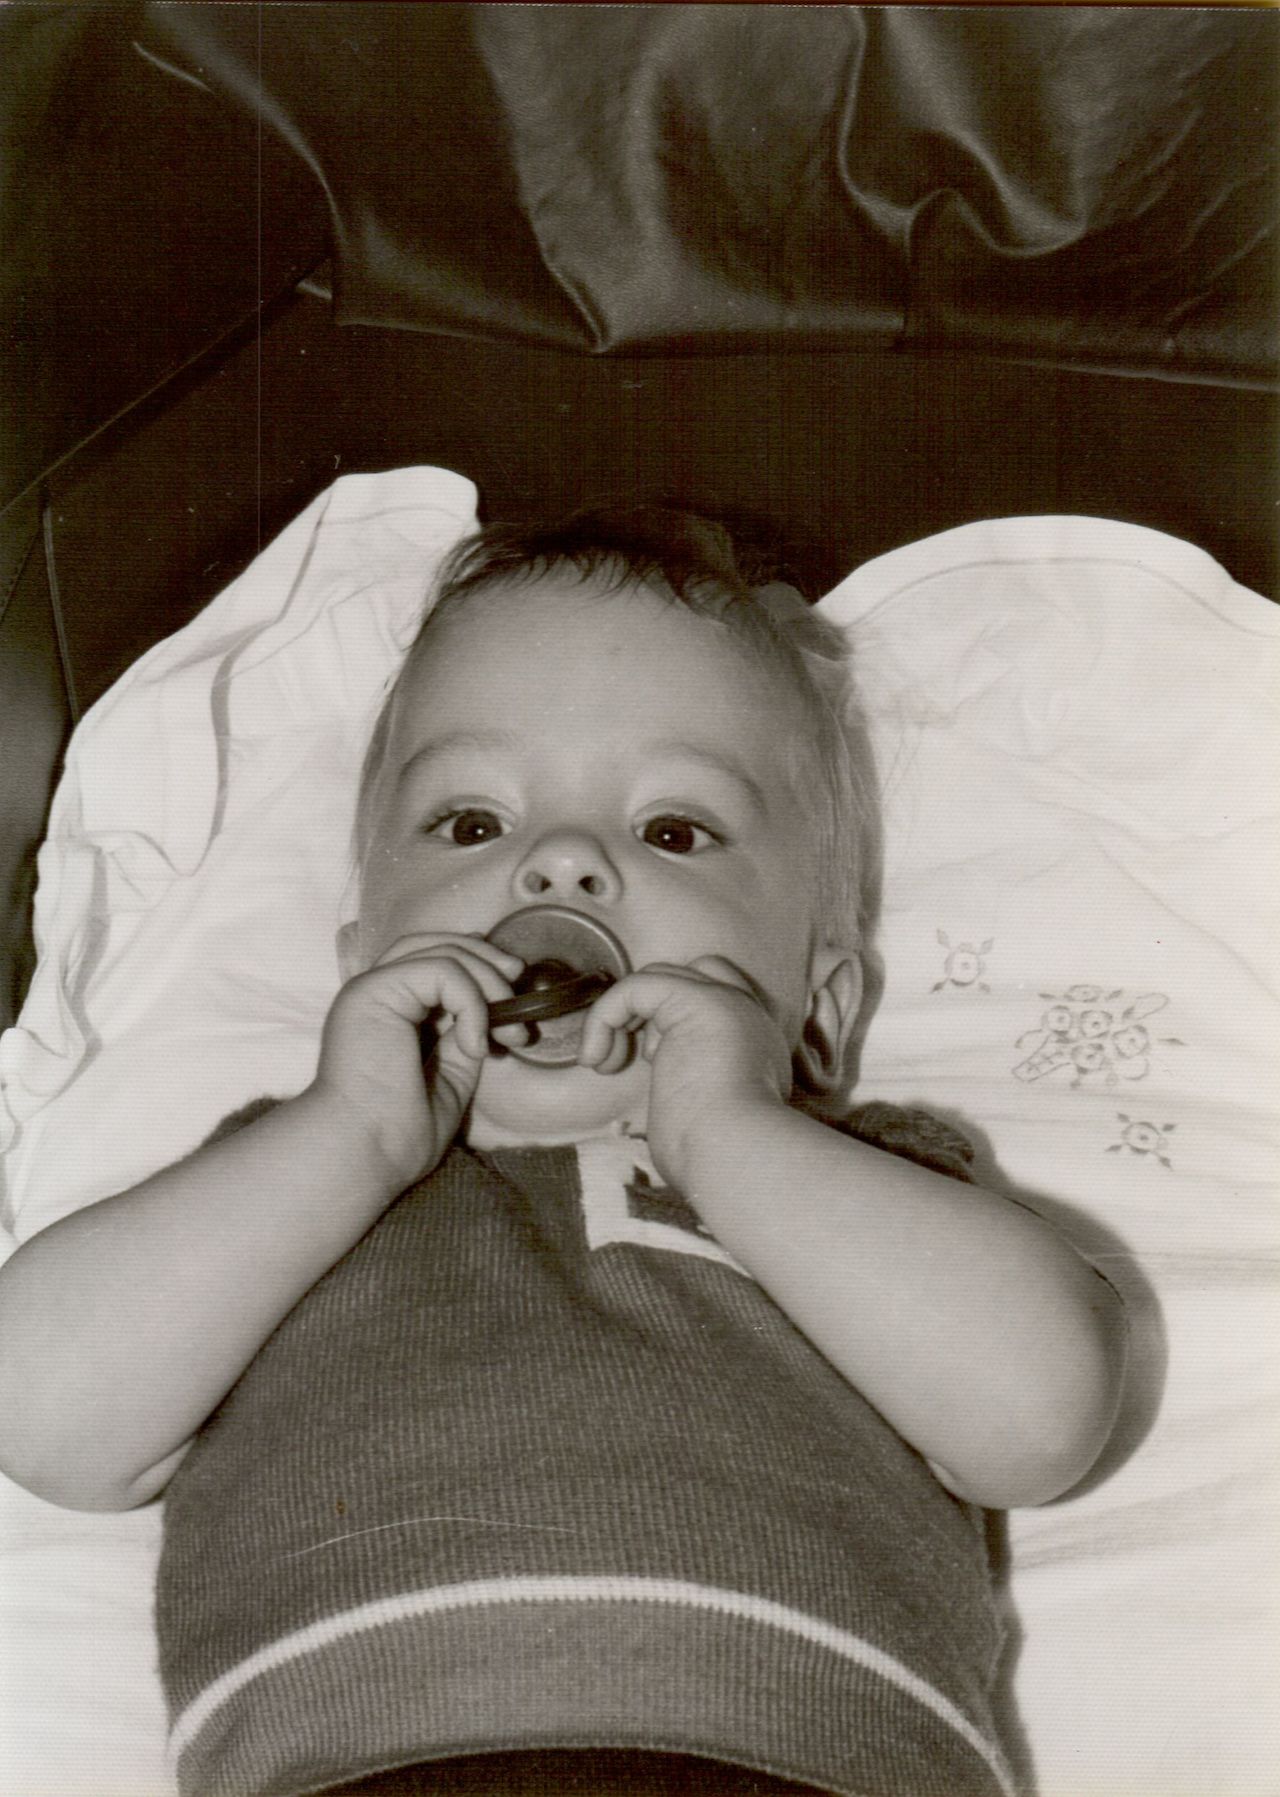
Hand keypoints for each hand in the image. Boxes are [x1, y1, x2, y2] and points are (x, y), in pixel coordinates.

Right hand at [311, 933, 523, 1189]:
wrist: (364, 1155)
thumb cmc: (396, 1132)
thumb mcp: (449, 1075)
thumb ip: (464, 1037)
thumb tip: (497, 1011)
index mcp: (387, 1011)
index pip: (432, 959)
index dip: (477, 965)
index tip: (514, 997)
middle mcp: (375, 992)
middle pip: (435, 943)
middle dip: (486, 959)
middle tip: (520, 990)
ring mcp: (370, 988)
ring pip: (440, 951)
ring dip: (487, 982)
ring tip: (508, 1032)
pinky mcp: (373, 991)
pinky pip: (440, 971)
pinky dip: (471, 1002)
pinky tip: (477, 1044)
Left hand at [577, 956, 792, 1189]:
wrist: (737, 1158)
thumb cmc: (716, 1161)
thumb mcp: (700, 1122)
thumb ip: (685, 1095)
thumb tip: (659, 1105)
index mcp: (757, 1047)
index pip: (717, 999)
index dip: (673, 1021)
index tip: (652, 1063)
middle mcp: (749, 1017)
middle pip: (690, 975)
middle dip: (649, 1010)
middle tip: (626, 1059)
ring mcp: (728, 1004)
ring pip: (662, 975)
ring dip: (621, 1014)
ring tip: (606, 1062)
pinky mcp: (698, 1001)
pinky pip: (637, 986)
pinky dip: (606, 1015)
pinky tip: (597, 1058)